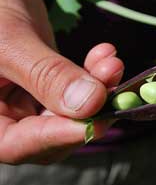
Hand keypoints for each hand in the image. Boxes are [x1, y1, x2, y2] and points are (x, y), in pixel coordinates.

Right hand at [0, 0, 123, 163]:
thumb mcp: (9, 41)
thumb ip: (46, 74)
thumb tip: (89, 103)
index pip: (19, 143)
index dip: (60, 137)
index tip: (98, 122)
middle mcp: (7, 114)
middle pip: (53, 129)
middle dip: (89, 110)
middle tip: (114, 89)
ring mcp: (29, 99)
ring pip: (71, 108)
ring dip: (98, 88)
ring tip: (112, 64)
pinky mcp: (49, 82)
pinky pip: (76, 86)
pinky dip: (93, 72)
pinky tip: (105, 54)